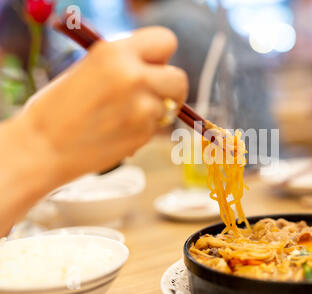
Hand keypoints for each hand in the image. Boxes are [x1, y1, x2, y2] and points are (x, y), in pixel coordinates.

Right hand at [22, 27, 187, 178]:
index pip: (165, 40)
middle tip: (153, 95)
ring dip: (155, 112)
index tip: (155, 67)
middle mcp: (133, 76)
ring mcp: (141, 107)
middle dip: (170, 88)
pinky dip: (144, 129)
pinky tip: (119, 131)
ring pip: (170, 106)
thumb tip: (156, 68)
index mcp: (115, 52)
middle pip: (179, 78)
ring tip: (124, 116)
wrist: (42, 147)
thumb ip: (125, 64)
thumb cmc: (59, 107)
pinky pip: (157, 127)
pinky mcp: (142, 133)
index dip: (162, 56)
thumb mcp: (91, 68)